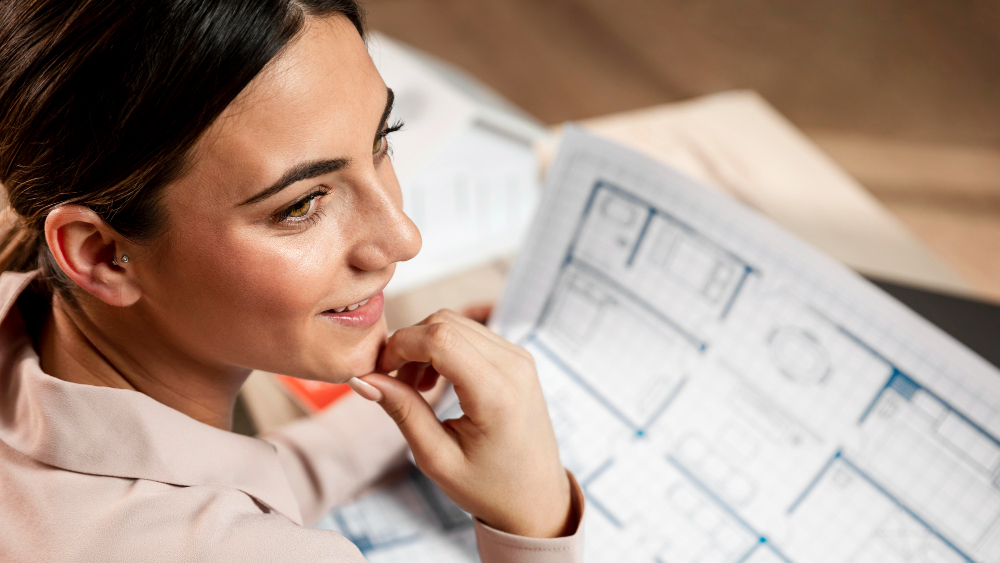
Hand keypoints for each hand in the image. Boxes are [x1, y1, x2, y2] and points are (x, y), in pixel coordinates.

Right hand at [353, 309, 571, 537]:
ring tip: (415, 388)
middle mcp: (514, 366)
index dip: (399, 346)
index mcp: (497, 394)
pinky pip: (471, 333)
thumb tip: (364, 378)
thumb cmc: (489, 487)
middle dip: (408, 344)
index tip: (379, 373)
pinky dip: (443, 348)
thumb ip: (403, 412)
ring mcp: (520, 357)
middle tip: (393, 384)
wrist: (537, 498)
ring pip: (456, 323)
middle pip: (445, 323)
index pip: (440, 338)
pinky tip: (436, 382)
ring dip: (424, 346)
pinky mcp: (518, 358)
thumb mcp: (437, 459)